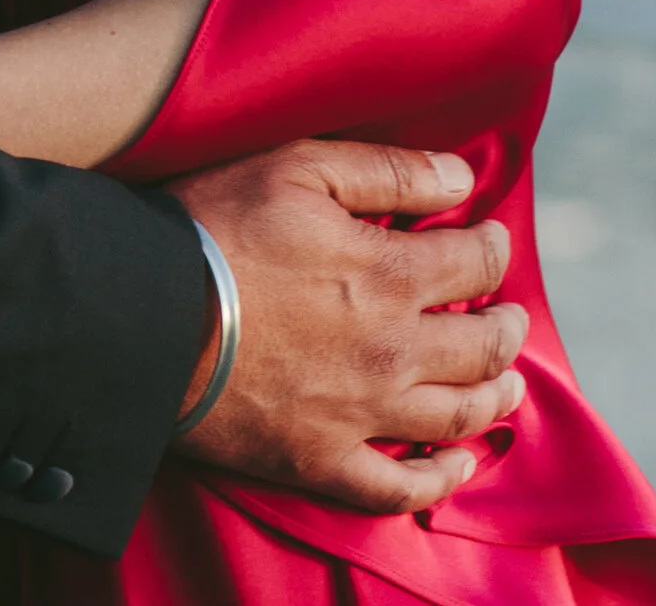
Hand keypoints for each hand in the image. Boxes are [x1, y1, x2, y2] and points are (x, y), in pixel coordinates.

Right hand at [171, 141, 526, 515]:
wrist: (146, 315)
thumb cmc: (217, 228)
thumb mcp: (299, 168)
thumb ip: (388, 172)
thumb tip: (460, 177)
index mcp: (390, 275)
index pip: (473, 265)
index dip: (490, 248)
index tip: (490, 239)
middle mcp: (392, 351)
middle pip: (480, 347)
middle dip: (504, 326)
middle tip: (509, 317)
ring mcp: (361, 414)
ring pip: (456, 416)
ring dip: (494, 398)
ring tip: (509, 385)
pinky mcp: (323, 460)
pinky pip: (400, 487)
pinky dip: (440, 480)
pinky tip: (458, 465)